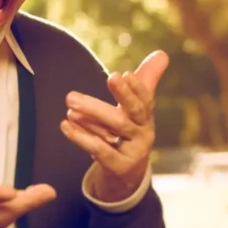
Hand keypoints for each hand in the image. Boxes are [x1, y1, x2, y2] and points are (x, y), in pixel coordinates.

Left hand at [61, 50, 168, 201]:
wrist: (126, 174)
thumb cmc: (128, 133)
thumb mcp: (136, 109)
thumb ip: (145, 81)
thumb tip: (162, 53)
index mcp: (146, 118)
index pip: (145, 100)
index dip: (137, 88)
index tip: (123, 74)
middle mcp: (143, 134)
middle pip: (131, 114)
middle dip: (121, 96)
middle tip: (109, 78)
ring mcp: (132, 153)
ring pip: (112, 132)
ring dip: (92, 116)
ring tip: (71, 104)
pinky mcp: (117, 167)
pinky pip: (99, 151)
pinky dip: (81, 137)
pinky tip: (66, 124)